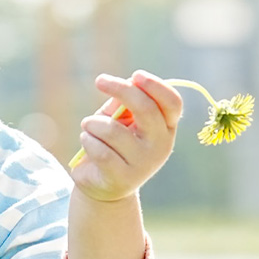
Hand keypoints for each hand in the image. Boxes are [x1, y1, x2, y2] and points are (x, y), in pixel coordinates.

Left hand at [70, 71, 182, 202]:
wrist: (102, 184)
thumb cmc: (111, 144)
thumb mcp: (119, 119)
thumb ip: (123, 103)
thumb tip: (127, 83)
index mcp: (165, 128)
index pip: (172, 103)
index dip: (155, 86)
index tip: (135, 75)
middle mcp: (160, 145)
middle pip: (146, 109)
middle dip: (121, 90)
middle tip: (100, 81)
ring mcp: (143, 164)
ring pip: (113, 130)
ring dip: (92, 122)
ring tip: (88, 127)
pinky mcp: (122, 177)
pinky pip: (99, 150)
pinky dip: (87, 140)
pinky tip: (87, 142)